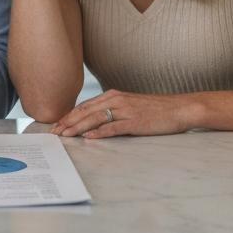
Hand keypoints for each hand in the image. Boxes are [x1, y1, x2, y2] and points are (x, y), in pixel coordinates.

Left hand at [50, 89, 195, 138]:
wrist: (178, 108)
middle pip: (86, 111)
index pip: (85, 105)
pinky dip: (99, 132)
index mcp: (113, 95)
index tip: (56, 124)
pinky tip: (88, 138)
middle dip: (68, 122)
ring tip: (65, 135)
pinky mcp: (135, 122)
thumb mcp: (129, 105)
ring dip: (78, 127)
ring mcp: (125, 110)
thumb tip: (94, 121)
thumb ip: (112, 110)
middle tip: (53, 132)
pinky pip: (113, 127)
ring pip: (95, 118)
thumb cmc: (154, 109)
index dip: (69, 115)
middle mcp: (116, 100)